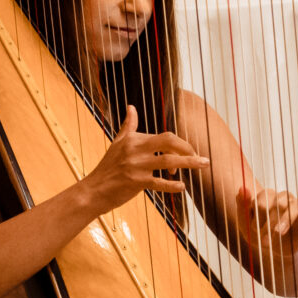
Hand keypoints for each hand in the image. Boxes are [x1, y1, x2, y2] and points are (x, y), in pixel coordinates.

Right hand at [84, 107, 207, 214]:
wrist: (93, 190)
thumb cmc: (107, 167)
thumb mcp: (117, 143)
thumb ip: (128, 125)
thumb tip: (131, 107)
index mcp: (134, 140)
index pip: (165, 137)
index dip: (180, 144)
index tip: (188, 153)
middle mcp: (136, 150)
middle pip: (169, 142)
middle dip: (188, 148)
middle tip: (202, 158)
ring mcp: (136, 166)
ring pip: (168, 162)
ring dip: (189, 164)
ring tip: (203, 167)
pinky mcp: (135, 182)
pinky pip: (158, 183)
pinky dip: (172, 186)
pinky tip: (182, 187)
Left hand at [235, 184, 297, 291]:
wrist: (272, 250)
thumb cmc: (257, 233)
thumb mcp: (245, 221)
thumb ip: (242, 204)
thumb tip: (242, 188)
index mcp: (268, 195)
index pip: (264, 198)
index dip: (258, 214)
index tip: (253, 229)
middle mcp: (285, 198)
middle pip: (280, 203)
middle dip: (270, 221)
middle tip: (263, 239)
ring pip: (295, 207)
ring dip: (286, 221)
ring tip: (278, 233)